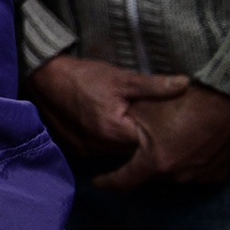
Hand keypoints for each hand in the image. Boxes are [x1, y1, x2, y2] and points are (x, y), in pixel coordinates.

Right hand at [26, 55, 188, 156]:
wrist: (43, 77)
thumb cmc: (83, 76)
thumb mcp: (121, 78)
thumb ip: (153, 86)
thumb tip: (186, 84)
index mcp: (114, 131)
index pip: (148, 144)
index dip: (160, 137)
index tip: (171, 128)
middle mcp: (99, 146)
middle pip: (132, 152)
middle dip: (143, 141)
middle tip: (155, 127)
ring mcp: (84, 149)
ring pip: (116, 153)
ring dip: (124, 143)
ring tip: (132, 127)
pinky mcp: (74, 148)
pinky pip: (99, 151)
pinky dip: (107, 143)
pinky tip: (110, 128)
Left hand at [94, 84, 229, 190]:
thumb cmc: (186, 103)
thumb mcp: (146, 110)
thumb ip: (124, 126)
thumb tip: (108, 133)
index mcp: (155, 163)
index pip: (122, 182)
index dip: (106, 183)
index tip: (96, 183)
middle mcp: (177, 177)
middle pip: (149, 176)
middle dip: (141, 165)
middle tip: (139, 149)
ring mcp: (199, 179)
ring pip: (172, 175)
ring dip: (166, 163)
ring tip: (168, 142)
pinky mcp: (217, 176)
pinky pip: (194, 174)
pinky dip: (187, 164)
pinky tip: (188, 146)